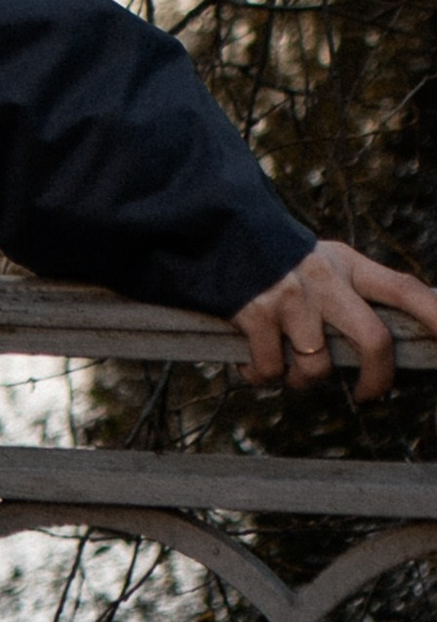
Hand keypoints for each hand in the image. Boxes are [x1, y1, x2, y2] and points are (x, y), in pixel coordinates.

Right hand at [235, 238, 436, 398]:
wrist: (217, 227)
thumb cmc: (277, 258)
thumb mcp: (323, 262)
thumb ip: (352, 292)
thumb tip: (383, 348)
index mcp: (347, 264)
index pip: (405, 290)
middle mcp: (325, 279)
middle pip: (374, 341)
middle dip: (377, 379)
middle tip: (368, 394)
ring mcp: (292, 296)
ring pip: (318, 367)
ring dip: (302, 381)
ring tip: (287, 369)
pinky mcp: (257, 312)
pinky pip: (271, 370)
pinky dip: (261, 375)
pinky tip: (252, 363)